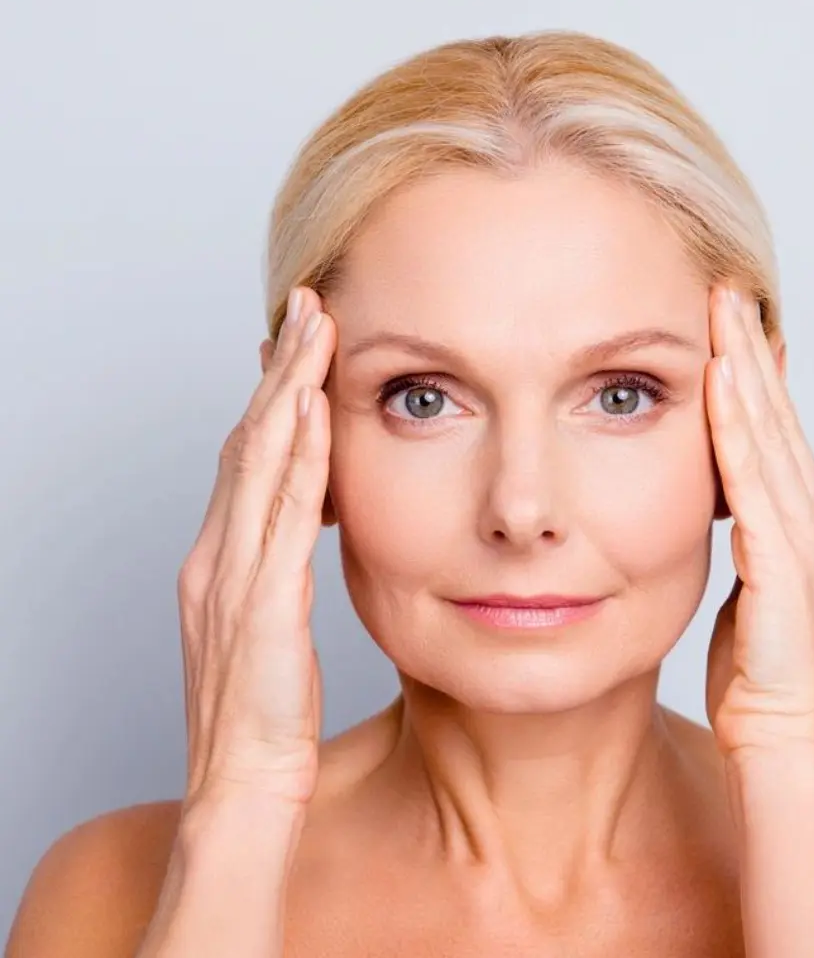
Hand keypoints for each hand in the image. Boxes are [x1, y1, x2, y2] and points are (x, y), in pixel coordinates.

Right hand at [176, 285, 335, 811]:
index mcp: (220, 560)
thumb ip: (278, 568)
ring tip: (314, 331)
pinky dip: (296, 458)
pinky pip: (281, 518)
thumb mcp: (267, 626)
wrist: (240, 788)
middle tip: (308, 307)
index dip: (272, 395)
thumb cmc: (259, 715)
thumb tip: (310, 518)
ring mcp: (233, 578)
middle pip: (249, 441)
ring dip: (289, 390)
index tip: (299, 343)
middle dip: (280, 369)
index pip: (246, 457)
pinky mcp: (261, 607)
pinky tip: (313, 412)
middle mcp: (218, 557)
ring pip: (260, 463)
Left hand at [703, 285, 813, 768]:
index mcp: (808, 529)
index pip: (776, 434)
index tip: (725, 324)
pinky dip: (735, 430)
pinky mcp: (787, 568)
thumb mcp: (751, 592)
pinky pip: (754, 483)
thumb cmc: (760, 679)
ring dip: (744, 370)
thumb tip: (719, 503)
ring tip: (721, 311)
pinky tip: (718, 384)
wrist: (785, 748)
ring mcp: (810, 543)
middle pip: (778, 419)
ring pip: (770, 437)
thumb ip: (743, 540)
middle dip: (749, 350)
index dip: (752, 375)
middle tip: (725, 290)